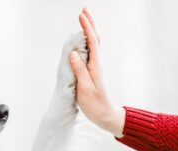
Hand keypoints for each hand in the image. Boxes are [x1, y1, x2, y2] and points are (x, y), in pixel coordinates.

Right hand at [69, 8, 124, 137]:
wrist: (104, 114)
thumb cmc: (95, 104)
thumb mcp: (86, 89)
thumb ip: (80, 71)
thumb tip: (73, 53)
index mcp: (95, 66)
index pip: (92, 42)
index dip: (87, 28)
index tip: (81, 15)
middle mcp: (97, 63)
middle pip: (95, 39)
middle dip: (90, 24)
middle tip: (84, 10)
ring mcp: (95, 67)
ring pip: (94, 44)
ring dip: (89, 31)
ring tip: (84, 20)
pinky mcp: (92, 71)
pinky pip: (90, 52)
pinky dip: (87, 41)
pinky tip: (83, 40)